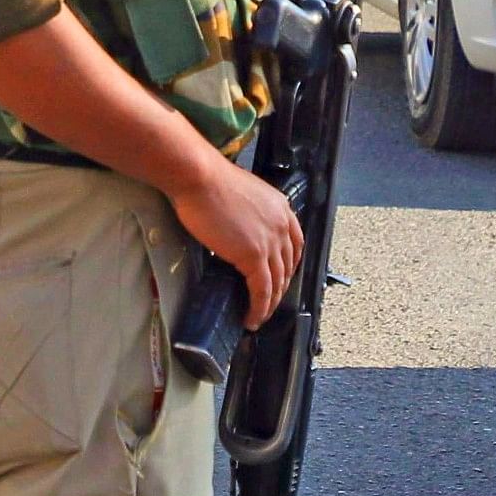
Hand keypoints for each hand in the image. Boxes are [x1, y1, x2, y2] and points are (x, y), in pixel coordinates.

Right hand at [172, 158, 303, 325]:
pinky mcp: (254, 256)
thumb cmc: (209, 180)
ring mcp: (271, 241)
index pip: (295, 243)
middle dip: (279, 288)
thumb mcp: (241, 195)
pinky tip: (252, 317)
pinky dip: (259, 307)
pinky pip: (262, 290)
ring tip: (259, 316)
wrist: (200, 178)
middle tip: (268, 302)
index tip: (281, 277)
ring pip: (277, 282)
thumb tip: (239, 232)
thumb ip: (248, 215)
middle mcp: (282, 224)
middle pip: (288, 266)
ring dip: (269, 304)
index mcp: (280, 207)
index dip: (289, 265)